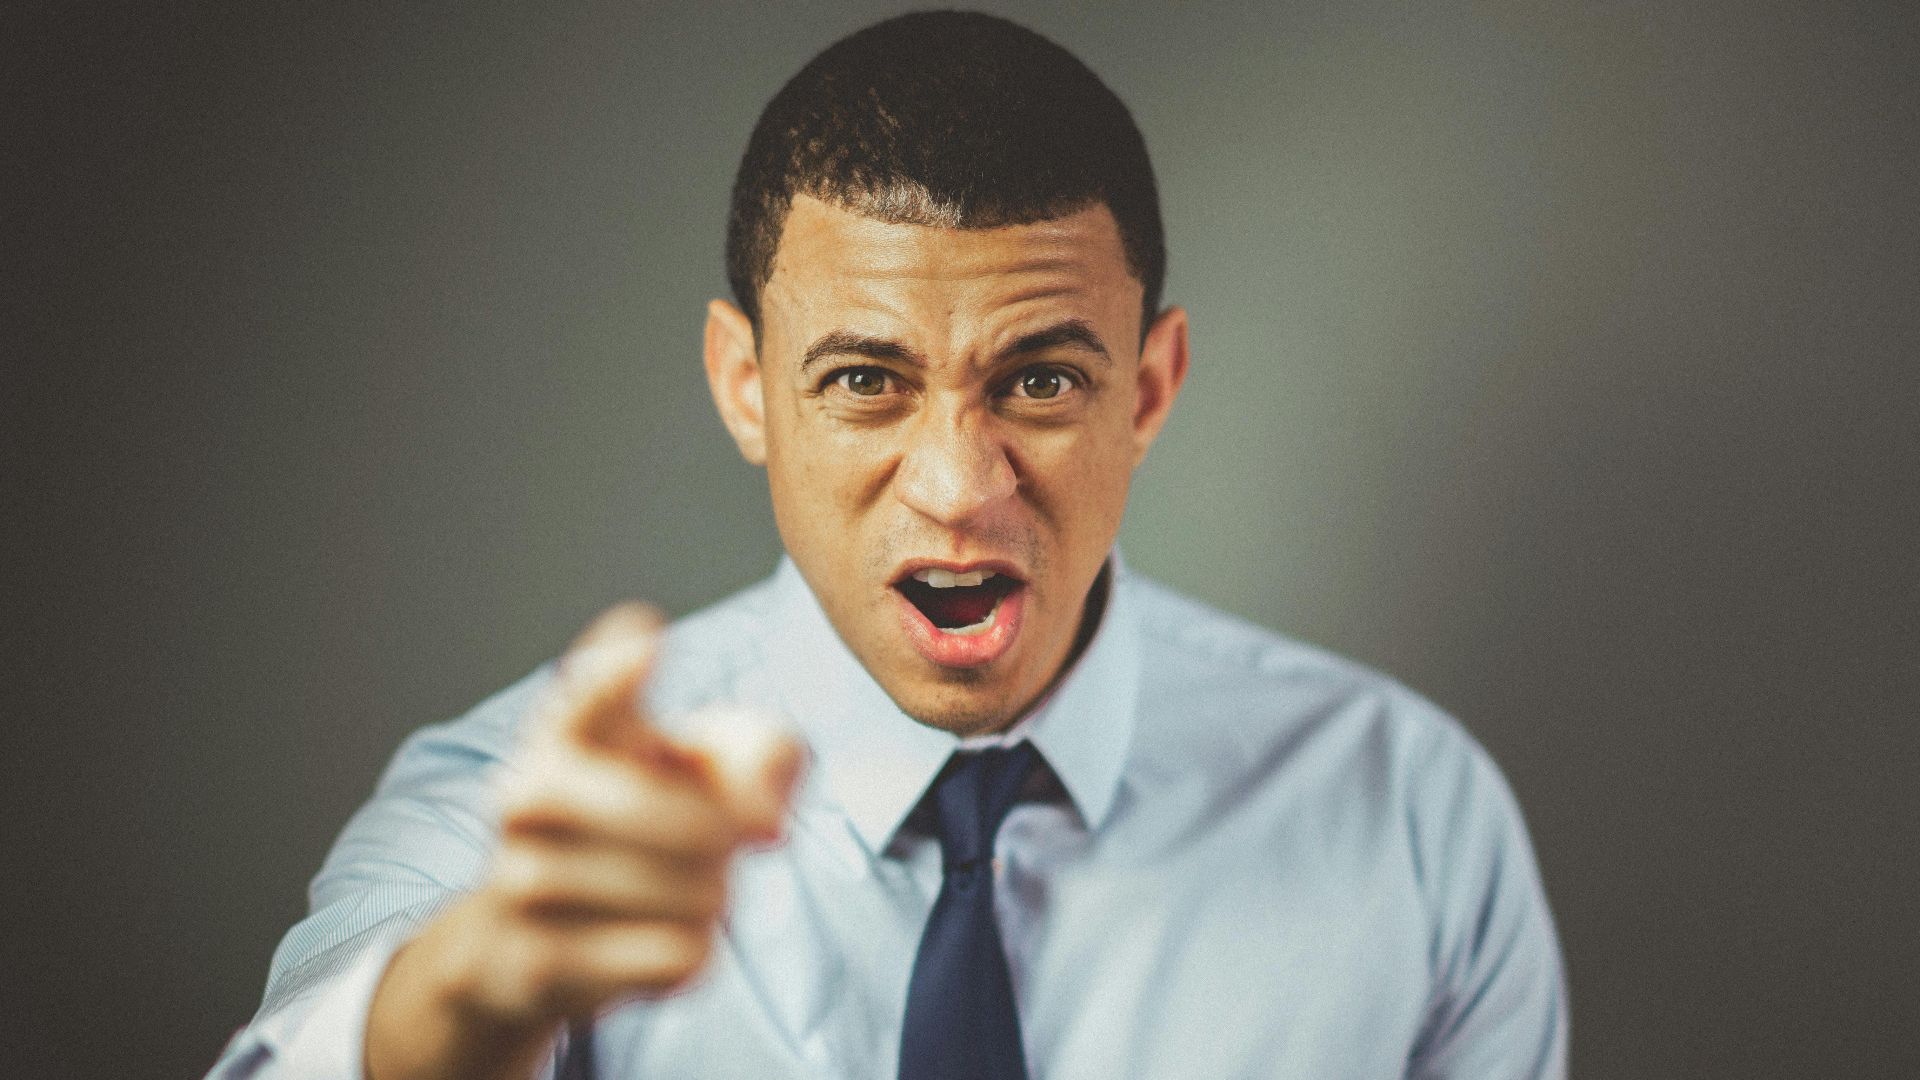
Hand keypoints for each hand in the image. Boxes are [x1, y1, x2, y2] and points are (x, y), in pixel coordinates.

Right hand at [365, 603, 803, 1079]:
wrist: (527, 939)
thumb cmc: (641, 821)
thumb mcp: (710, 767)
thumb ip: (765, 753)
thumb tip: (768, 824)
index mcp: (570, 728)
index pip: (588, 692)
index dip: (619, 671)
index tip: (650, 642)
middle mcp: (528, 793)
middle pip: (700, 827)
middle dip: (734, 844)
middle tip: (725, 846)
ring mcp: (521, 880)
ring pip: (696, 897)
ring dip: (714, 902)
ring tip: (683, 894)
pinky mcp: (532, 962)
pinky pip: (675, 958)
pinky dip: (691, 956)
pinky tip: (656, 943)